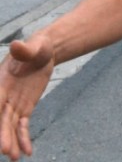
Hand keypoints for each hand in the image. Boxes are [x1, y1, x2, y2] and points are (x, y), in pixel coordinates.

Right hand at [0, 36, 55, 160]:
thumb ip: (24, 50)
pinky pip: (23, 125)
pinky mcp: (25, 108)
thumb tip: (17, 44)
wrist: (44, 53)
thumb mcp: (34, 46)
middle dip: (2, 134)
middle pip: (1, 118)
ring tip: (14, 157)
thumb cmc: (36, 47)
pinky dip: (24, 138)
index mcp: (1, 82)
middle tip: (5, 150)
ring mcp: (13, 104)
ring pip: (10, 126)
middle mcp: (3, 96)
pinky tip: (28, 152)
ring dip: (12, 141)